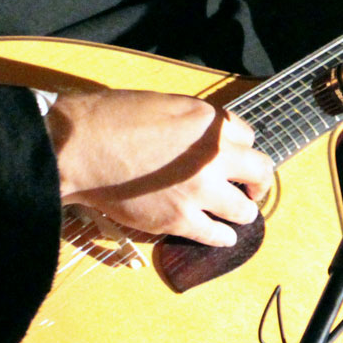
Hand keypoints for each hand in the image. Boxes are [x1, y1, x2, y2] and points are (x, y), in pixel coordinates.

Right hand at [45, 91, 274, 246]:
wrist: (82, 148)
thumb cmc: (116, 118)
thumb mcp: (169, 105)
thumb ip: (198, 123)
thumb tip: (210, 137)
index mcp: (212, 124)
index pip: (249, 136)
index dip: (239, 147)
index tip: (234, 156)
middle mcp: (215, 156)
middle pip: (260, 172)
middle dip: (257, 181)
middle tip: (250, 188)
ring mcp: (200, 191)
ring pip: (244, 210)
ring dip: (242, 211)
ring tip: (236, 212)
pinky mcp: (180, 220)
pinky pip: (216, 235)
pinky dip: (222, 237)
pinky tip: (223, 235)